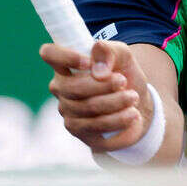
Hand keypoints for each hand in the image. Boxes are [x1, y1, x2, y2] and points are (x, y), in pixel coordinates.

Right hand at [40, 38, 154, 151]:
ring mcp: (69, 113)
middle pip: (72, 88)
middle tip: (123, 81)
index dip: (64, 57)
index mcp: (66, 64)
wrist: (136, 102)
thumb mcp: (123, 55)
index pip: (50, 54)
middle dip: (102, 85)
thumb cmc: (122, 72)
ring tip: (133, 98)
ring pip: (88, 109)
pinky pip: (98, 130)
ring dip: (115, 103)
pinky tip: (132, 115)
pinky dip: (119, 122)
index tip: (88, 62)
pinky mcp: (82, 133)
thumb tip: (99, 71)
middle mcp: (61, 89)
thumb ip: (110, 52)